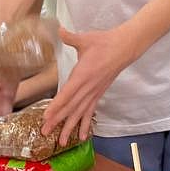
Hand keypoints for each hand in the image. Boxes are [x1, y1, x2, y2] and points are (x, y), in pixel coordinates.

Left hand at [42, 27, 133, 144]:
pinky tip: (82, 136)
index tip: (46, 116)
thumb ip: (70, 37)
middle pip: (71, 108)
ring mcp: (94, 93)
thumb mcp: (85, 39)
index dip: (56, 106)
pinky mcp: (99, 94)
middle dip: (57, 121)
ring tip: (61, 141)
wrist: (124, 48)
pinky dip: (85, 124)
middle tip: (45, 132)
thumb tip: (59, 29)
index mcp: (83, 75)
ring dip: (70, 127)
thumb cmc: (104, 43)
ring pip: (80, 113)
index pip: (67, 94)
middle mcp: (88, 88)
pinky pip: (90, 112)